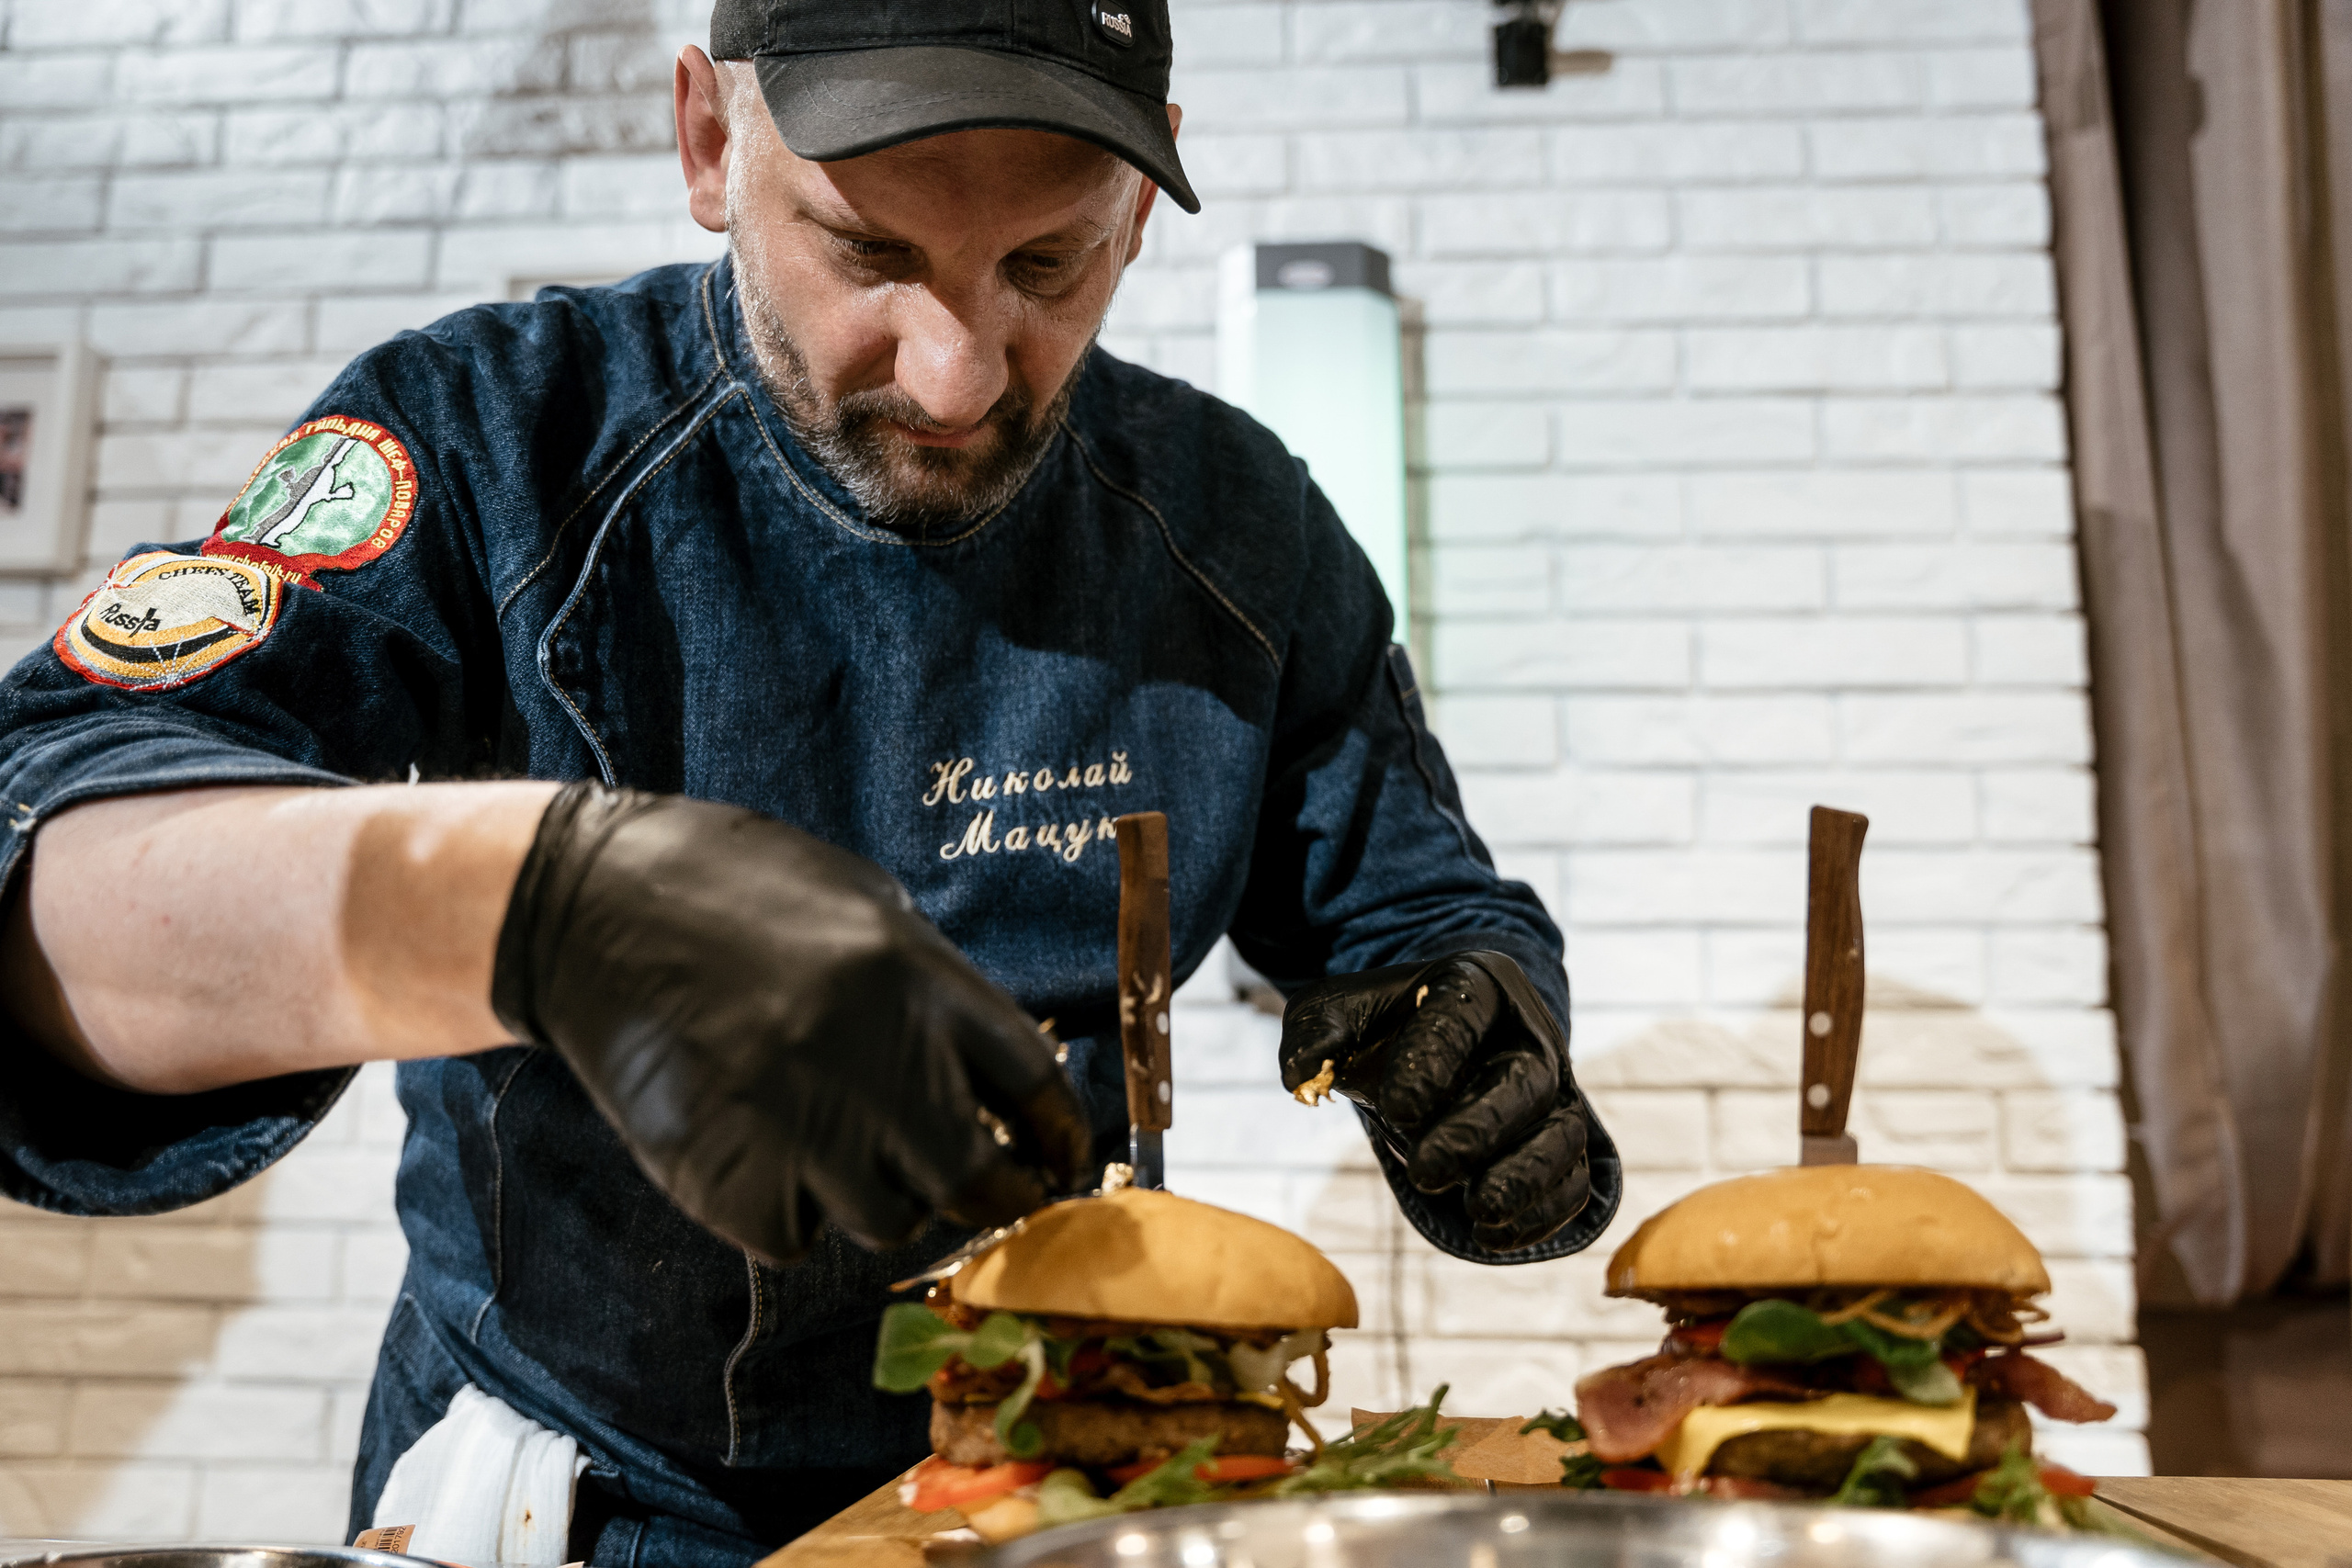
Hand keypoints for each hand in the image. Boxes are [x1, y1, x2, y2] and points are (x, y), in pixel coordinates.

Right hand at [491, 782, 1091, 1264]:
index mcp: (917, 978)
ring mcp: (798, 1123)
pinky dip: (791, 1213)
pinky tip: (762, 1154)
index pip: (1033, 1082)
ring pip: (888, 1219)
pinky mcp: (726, 1176)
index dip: (1058, 1135)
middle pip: (977, 1179)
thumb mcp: (861, 906)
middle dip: (993, 1194)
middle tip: (982, 1191)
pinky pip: (796, 1237)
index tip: (1060, 1162)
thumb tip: (990, 1087)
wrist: (592, 908)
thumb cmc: (735, 894)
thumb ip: (929, 991)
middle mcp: (872, 1057)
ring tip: (832, 1139)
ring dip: (879, 1196)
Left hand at [1279, 952, 1589, 1251]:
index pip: (1459, 1020)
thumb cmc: (1384, 1030)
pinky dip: (1544, 1212)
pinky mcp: (1564, 1141)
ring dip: (1525, 1177)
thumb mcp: (1337, 1012)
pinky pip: (1574, 1179)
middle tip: (1425, 1170)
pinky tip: (1497, 1235)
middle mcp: (1527, 1037)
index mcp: (1473, 987)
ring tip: (1479, 1210)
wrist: (1441, 1046)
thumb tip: (1302, 1075)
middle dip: (1478, 1131)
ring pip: (1561, 1133)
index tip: (1395, 1110)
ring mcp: (1556, 1091)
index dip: (1432, 1065)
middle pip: (1524, 1082)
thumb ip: (1313, 1034)